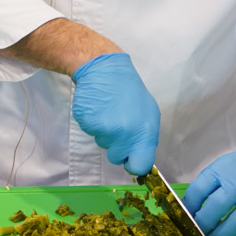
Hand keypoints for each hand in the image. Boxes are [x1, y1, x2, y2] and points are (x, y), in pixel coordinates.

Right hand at [71, 53, 159, 174]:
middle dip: (116, 146)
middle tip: (117, 126)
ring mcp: (104, 129)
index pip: (140, 165)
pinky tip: (98, 108)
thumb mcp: (148, 112)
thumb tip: (139, 155)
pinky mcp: (87, 123)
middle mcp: (124, 134)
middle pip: (117, 157)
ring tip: (108, 111)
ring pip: (103, 143)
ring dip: (105, 131)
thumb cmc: (129, 90)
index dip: (134, 164)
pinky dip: (93, 122)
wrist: (103, 69)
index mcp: (143, 133)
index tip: (130, 158)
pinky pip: (91, 131)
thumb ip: (144, 136)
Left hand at [182, 139, 235, 235]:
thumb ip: (205, 186)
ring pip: (235, 225)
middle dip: (202, 224)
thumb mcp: (219, 167)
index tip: (183, 216)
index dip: (188, 206)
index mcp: (222, 172)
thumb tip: (188, 207)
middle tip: (195, 232)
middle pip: (216, 208)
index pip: (199, 190)